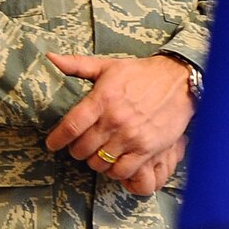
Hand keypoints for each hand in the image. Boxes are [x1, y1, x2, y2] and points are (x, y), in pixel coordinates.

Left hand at [43, 52, 193, 187]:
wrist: (178, 81)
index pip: (71, 126)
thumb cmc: (139, 73)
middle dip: (76, 151)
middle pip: (82, 148)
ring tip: (96, 154)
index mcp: (101, 99)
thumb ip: (77, 65)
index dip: (57, 139)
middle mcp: (114, 120)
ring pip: (100, 162)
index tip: (51, 144)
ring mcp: (131, 136)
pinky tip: (114, 162)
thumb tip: (50, 57)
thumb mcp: (107, 66)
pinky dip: (114, 171)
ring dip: (94, 161)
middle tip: (79, 147)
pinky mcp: (147, 149)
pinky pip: (123, 170)